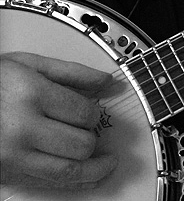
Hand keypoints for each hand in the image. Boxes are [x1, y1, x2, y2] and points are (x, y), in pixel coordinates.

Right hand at [0, 52, 117, 188]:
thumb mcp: (29, 65)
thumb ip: (73, 73)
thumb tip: (107, 82)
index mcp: (30, 95)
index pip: (85, 114)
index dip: (94, 114)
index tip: (91, 113)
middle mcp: (21, 128)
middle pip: (81, 145)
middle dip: (91, 138)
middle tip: (88, 132)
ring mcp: (12, 155)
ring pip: (70, 171)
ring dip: (95, 167)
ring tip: (106, 162)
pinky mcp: (7, 174)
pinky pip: (50, 184)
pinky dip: (78, 182)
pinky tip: (90, 175)